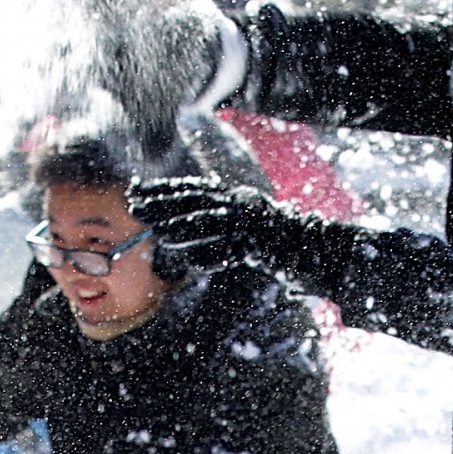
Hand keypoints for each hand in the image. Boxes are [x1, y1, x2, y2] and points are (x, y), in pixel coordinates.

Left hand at [128, 177, 351, 288]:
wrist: (316, 250)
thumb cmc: (272, 242)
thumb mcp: (239, 225)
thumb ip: (213, 221)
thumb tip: (173, 229)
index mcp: (234, 197)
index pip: (192, 189)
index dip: (163, 190)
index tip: (136, 191)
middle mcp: (242, 204)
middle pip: (197, 202)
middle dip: (165, 205)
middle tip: (137, 209)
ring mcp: (253, 224)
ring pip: (213, 224)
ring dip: (185, 228)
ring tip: (160, 233)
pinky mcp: (264, 246)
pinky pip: (234, 253)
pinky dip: (214, 258)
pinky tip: (193, 264)